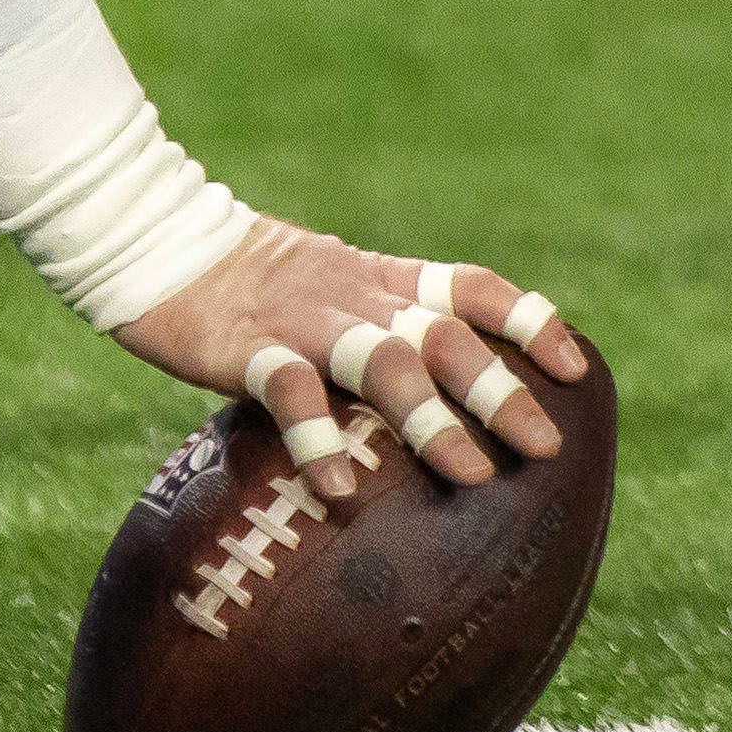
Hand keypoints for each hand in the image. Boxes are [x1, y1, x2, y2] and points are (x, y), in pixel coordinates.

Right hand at [113, 219, 591, 510]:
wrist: (156, 241)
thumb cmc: (250, 283)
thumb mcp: (332, 289)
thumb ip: (383, 328)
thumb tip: (439, 397)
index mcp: (383, 279)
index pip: (473, 288)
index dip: (529, 322)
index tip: (574, 367)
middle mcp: (358, 296)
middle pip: (446, 334)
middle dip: (500, 389)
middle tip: (544, 447)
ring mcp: (306, 321)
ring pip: (386, 361)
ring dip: (432, 418)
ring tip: (469, 473)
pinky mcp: (249, 348)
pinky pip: (292, 393)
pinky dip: (321, 439)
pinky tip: (342, 490)